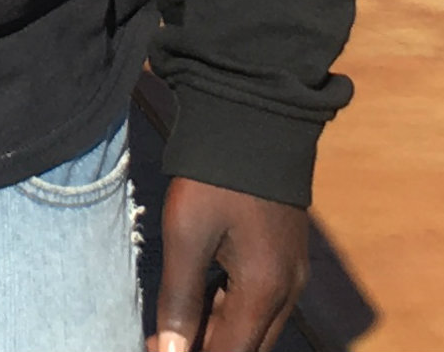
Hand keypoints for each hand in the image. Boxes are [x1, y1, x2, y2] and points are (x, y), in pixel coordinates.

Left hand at [151, 177, 310, 351]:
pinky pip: (258, 302)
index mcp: (265, 290)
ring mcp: (290, 273)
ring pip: (252, 327)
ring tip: (168, 326)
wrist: (255, 116)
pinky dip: (226, 311)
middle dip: (203, 349)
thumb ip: (180, 300)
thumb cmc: (216, 176)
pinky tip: (196, 302)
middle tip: (157, 341)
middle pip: (245, 346)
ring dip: (214, 333)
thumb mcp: (186, 236)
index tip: (152, 350)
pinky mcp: (284, 256)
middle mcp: (286, 290)